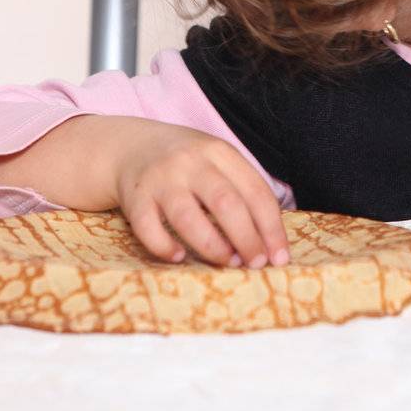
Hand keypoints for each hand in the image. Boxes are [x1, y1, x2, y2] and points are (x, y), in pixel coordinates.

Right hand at [111, 120, 291, 268]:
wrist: (131, 146)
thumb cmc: (187, 163)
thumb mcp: (217, 161)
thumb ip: (241, 190)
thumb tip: (270, 241)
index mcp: (219, 152)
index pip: (254, 190)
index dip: (271, 227)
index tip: (280, 256)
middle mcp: (191, 162)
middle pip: (225, 202)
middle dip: (247, 238)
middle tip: (256, 264)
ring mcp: (161, 179)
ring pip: (188, 217)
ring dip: (212, 246)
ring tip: (228, 262)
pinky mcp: (135, 198)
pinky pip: (148, 228)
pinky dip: (165, 247)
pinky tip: (179, 257)